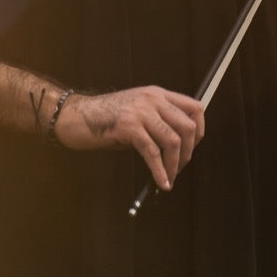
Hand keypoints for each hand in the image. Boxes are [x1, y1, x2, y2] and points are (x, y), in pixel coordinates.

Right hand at [54, 86, 204, 190]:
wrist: (76, 116)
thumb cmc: (105, 118)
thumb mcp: (138, 112)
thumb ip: (158, 121)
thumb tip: (180, 145)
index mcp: (157, 94)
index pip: (195, 107)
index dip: (200, 130)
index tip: (194, 147)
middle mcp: (152, 100)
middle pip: (187, 127)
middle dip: (189, 152)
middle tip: (180, 167)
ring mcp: (141, 112)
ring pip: (172, 141)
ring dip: (175, 165)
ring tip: (170, 177)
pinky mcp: (129, 127)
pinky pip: (152, 153)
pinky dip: (160, 171)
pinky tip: (161, 182)